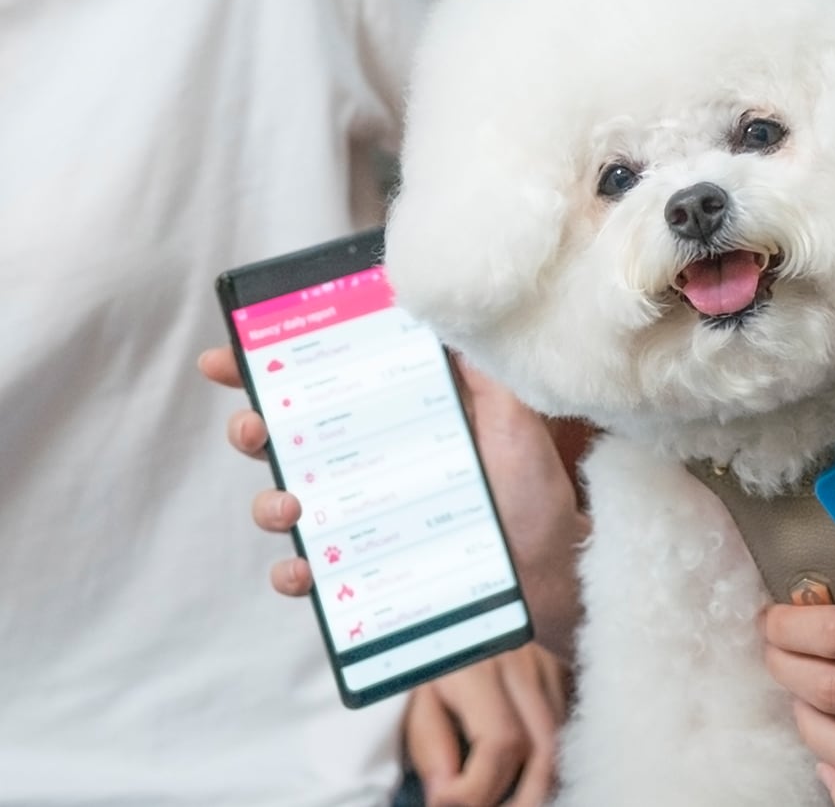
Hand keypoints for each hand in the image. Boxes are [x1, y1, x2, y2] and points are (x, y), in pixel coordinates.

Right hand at [197, 346, 591, 657]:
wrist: (556, 568)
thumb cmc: (533, 490)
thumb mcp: (513, 419)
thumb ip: (480, 370)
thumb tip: (443, 310)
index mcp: (390, 419)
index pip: (316, 386)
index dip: (260, 370)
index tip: (223, 362)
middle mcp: (365, 467)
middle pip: (283, 442)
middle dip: (251, 430)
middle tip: (255, 428)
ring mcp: (360, 523)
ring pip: (285, 507)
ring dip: (268, 503)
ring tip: (290, 503)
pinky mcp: (366, 575)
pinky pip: (313, 579)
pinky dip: (296, 575)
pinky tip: (304, 570)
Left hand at [405, 643, 571, 806]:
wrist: (451, 599)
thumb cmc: (428, 647)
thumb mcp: (414, 692)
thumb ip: (430, 744)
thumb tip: (447, 797)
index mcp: (480, 666)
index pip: (500, 741)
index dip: (477, 788)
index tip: (445, 805)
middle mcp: (524, 664)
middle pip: (545, 749)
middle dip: (523, 800)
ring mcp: (548, 665)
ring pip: (562, 740)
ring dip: (541, 784)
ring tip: (513, 805)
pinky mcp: (559, 669)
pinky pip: (568, 724)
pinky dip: (553, 758)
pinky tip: (530, 778)